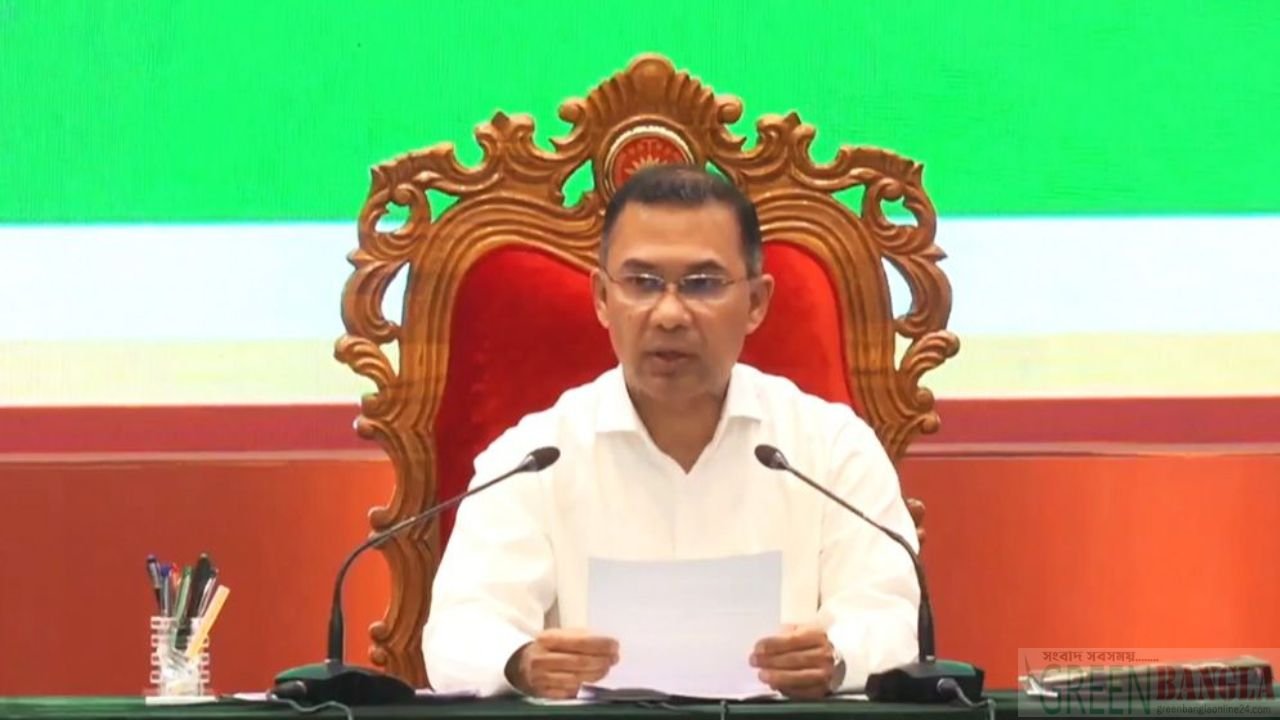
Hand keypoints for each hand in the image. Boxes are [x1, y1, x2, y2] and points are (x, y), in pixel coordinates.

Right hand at [505, 629, 619, 698]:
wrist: (520, 664)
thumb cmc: (548, 648)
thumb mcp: (560, 635)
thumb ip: (582, 638)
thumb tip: (608, 645)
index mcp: (547, 638)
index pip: (580, 641)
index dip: (601, 644)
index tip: (614, 645)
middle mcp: (542, 658)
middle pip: (580, 661)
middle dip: (601, 661)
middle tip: (614, 658)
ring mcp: (541, 677)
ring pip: (576, 678)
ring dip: (596, 674)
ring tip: (605, 669)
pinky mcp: (543, 692)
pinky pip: (568, 692)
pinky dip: (583, 687)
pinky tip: (590, 680)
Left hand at [750, 625, 837, 698]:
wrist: (834, 659)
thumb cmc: (813, 644)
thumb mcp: (801, 631)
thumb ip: (784, 636)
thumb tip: (763, 647)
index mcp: (817, 636)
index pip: (792, 640)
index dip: (773, 644)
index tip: (758, 648)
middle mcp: (824, 655)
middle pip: (794, 658)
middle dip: (771, 660)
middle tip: (755, 661)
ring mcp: (825, 673)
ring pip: (798, 676)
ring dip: (777, 676)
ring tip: (763, 675)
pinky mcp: (823, 689)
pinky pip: (802, 691)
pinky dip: (786, 689)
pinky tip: (775, 685)